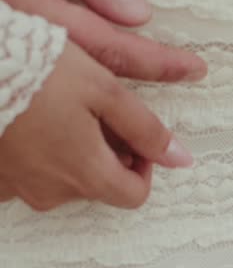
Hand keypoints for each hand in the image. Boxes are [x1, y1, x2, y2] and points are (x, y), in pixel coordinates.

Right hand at [0, 43, 193, 210]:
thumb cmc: (35, 72)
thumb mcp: (106, 92)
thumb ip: (146, 130)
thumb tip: (181, 158)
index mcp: (85, 175)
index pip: (133, 194)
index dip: (144, 165)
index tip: (135, 137)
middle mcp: (48, 191)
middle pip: (97, 185)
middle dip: (106, 153)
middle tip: (95, 111)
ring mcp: (14, 187)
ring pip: (60, 178)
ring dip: (69, 151)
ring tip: (60, 110)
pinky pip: (24, 173)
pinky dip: (35, 152)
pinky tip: (31, 121)